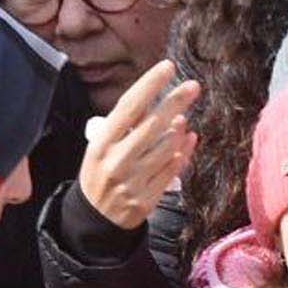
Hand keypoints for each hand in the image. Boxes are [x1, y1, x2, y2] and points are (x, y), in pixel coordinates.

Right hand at [78, 58, 199, 231]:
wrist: (94, 219)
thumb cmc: (100, 174)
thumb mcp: (100, 147)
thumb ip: (125, 128)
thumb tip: (160, 106)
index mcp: (101, 144)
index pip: (128, 107)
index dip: (149, 85)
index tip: (167, 67)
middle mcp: (116, 161)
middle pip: (151, 125)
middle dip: (174, 102)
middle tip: (193, 86)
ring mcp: (132, 182)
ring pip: (165, 149)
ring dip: (179, 130)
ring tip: (184, 117)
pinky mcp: (146, 199)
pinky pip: (171, 170)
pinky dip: (183, 152)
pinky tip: (189, 139)